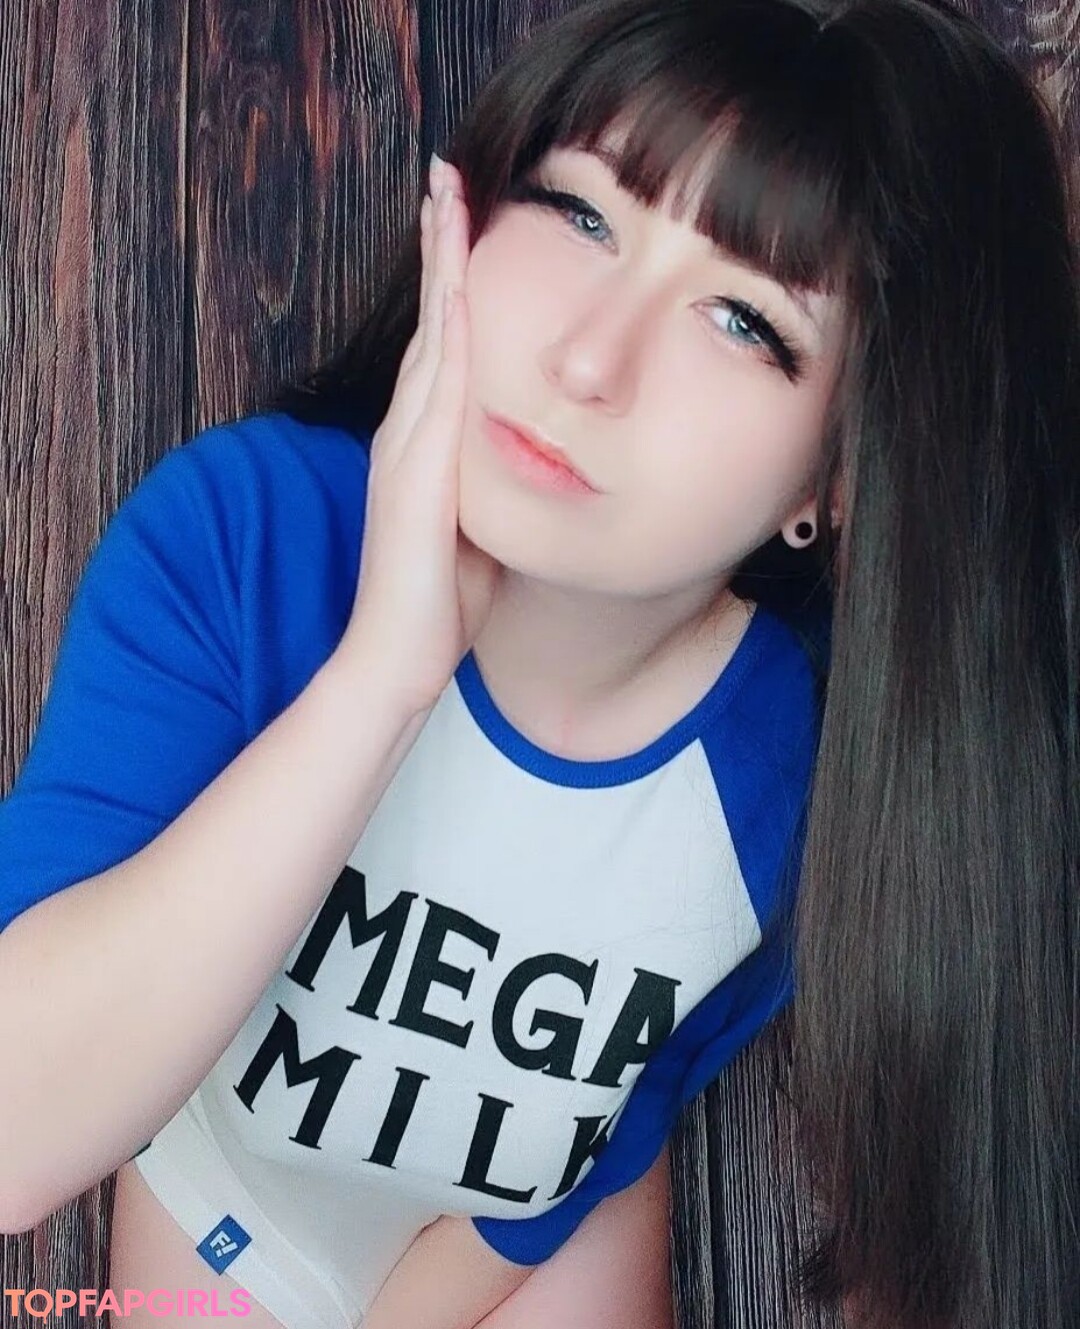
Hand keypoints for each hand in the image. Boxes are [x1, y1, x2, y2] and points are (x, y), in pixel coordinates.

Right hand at [338, 155, 501, 712]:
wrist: (398, 657)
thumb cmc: (441, 603)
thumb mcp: (478, 528)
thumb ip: (493, 485)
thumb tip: (530, 464)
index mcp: (422, 444)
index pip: (442, 347)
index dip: (452, 285)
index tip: (462, 228)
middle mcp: (406, 431)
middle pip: (432, 322)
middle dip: (439, 248)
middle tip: (447, 179)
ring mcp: (406, 445)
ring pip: (433, 334)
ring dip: (441, 263)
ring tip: (447, 196)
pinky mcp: (417, 468)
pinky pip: (441, 381)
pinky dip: (450, 323)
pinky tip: (462, 278)